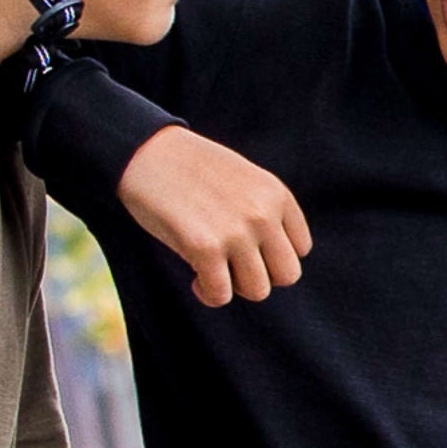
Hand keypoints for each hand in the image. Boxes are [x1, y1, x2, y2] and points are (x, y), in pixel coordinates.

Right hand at [117, 126, 311, 306]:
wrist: (146, 152)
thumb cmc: (191, 169)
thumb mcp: (244, 180)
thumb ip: (263, 211)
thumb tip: (269, 261)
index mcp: (276, 194)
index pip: (300, 248)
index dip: (272, 256)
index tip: (248, 250)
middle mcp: (263, 214)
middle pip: (286, 275)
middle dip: (259, 276)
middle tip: (231, 265)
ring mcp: (236, 232)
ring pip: (257, 290)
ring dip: (232, 286)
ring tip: (211, 270)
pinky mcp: (205, 248)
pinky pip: (220, 295)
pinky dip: (208, 294)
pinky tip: (194, 277)